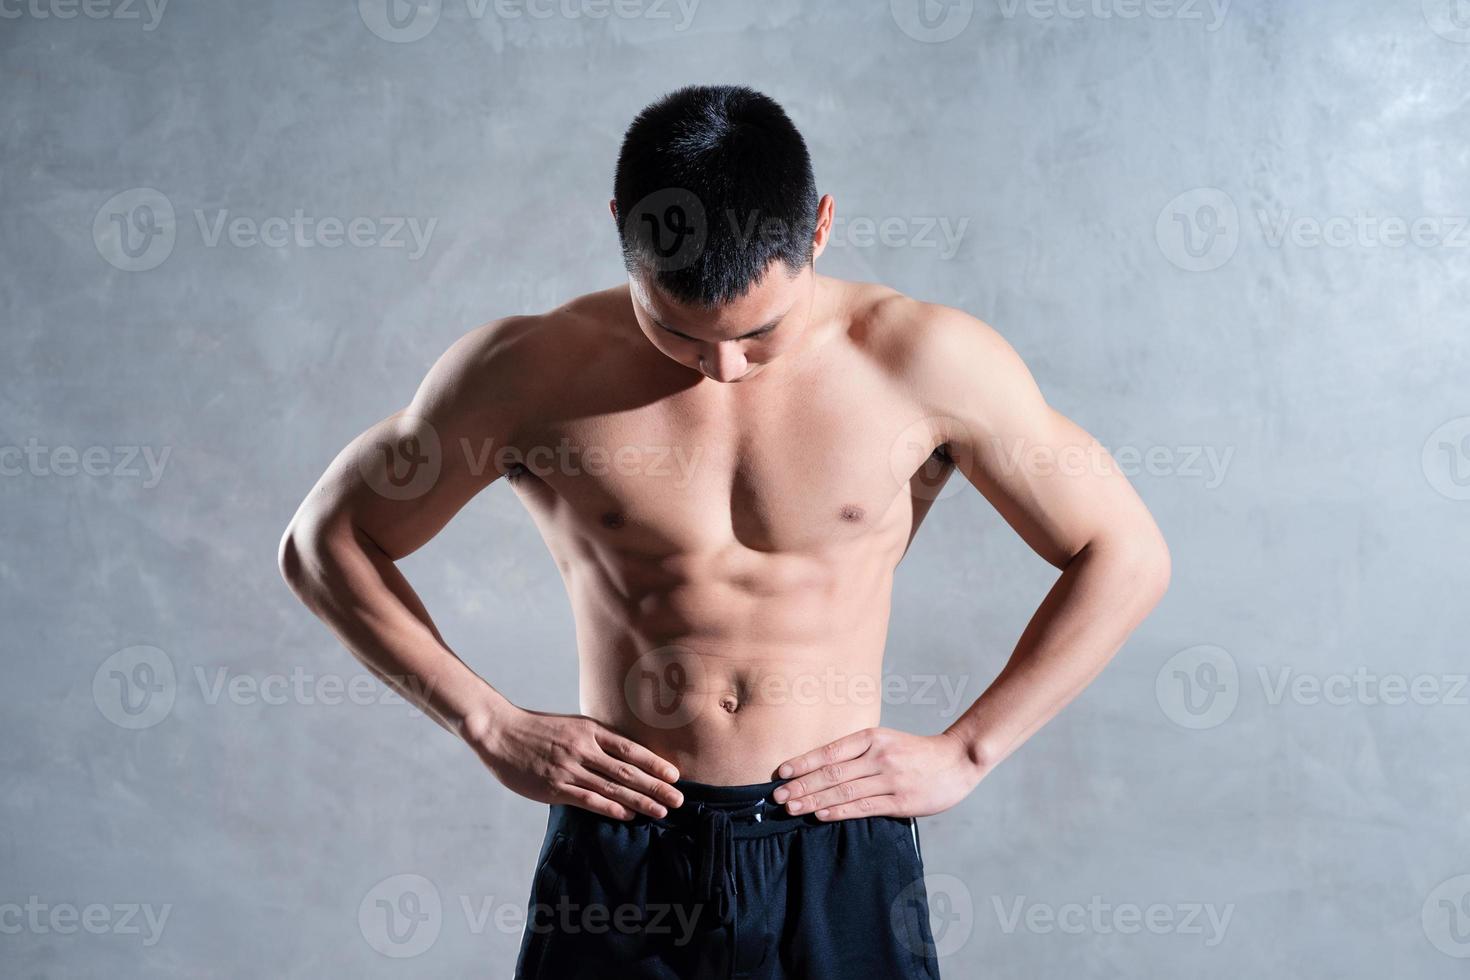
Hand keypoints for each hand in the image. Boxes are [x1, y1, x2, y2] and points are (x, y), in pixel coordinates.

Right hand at [465, 705, 683, 819]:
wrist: (500, 732)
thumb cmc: (538, 729)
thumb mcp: (572, 725)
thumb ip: (596, 739)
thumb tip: (623, 755)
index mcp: (590, 731)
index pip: (631, 749)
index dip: (655, 763)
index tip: (675, 775)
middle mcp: (584, 749)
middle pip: (628, 771)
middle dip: (656, 786)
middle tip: (680, 799)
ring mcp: (569, 769)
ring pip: (612, 788)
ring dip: (640, 801)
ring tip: (662, 811)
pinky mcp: (554, 787)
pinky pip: (588, 799)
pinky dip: (610, 809)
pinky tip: (627, 815)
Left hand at [772, 728, 981, 820]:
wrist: (957, 760)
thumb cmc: (916, 753)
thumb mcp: (886, 742)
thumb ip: (859, 754)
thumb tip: (822, 770)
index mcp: (872, 738)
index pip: (830, 751)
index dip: (804, 762)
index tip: (782, 772)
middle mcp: (878, 756)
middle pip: (832, 773)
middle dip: (802, 785)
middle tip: (778, 796)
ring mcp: (890, 779)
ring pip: (844, 791)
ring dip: (815, 800)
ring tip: (792, 808)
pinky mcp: (900, 801)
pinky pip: (863, 807)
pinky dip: (839, 812)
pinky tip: (821, 815)